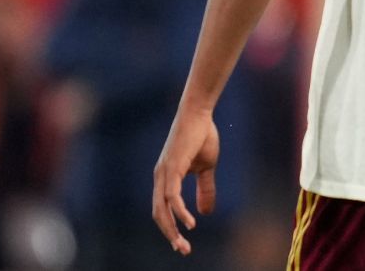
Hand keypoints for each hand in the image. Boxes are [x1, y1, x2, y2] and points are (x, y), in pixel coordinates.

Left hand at [152, 107, 219, 255]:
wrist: (199, 114)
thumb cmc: (201, 136)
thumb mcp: (206, 167)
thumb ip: (205, 188)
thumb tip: (205, 213)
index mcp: (166, 178)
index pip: (163, 209)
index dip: (171, 226)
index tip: (183, 242)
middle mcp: (160, 178)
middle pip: (158, 214)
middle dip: (170, 234)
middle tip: (183, 250)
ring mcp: (164, 173)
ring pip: (162, 209)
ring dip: (172, 229)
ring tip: (184, 243)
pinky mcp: (172, 168)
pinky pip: (172, 197)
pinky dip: (179, 212)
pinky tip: (190, 223)